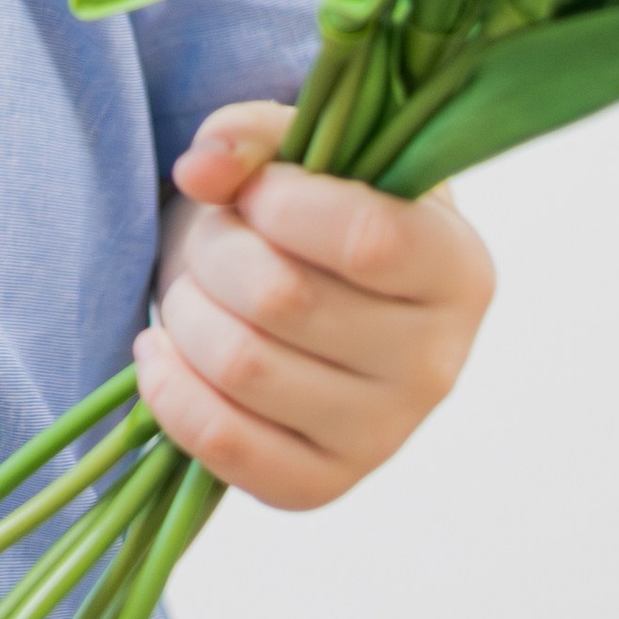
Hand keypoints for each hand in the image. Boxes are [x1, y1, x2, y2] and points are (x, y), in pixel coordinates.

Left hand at [134, 101, 494, 513]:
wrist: (313, 301)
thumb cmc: (310, 217)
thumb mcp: (300, 154)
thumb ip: (254, 134)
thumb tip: (200, 170)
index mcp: (457, 267)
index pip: (369, 239)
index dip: (281, 202)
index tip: (251, 190)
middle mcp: (437, 362)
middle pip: (284, 299)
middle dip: (215, 249)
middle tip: (211, 235)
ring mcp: (384, 435)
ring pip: (244, 367)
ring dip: (184, 311)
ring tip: (188, 289)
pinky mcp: (321, 484)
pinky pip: (223, 445)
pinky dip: (167, 389)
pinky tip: (161, 347)